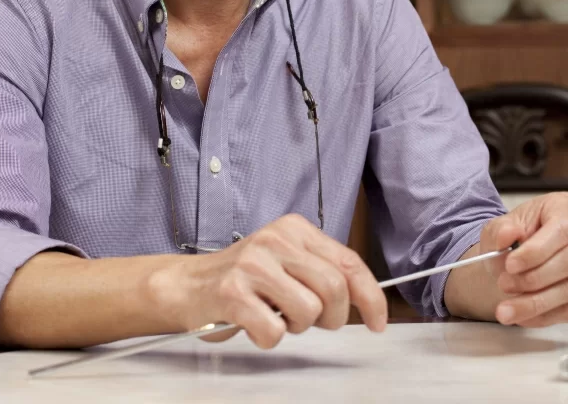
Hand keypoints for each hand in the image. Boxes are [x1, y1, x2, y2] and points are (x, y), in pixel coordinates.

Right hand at [174, 213, 387, 348]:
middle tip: (312, 321)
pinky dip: (268, 338)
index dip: (370, 295)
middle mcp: (275, 239)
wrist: (189, 284)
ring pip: (308, 312)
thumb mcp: (288, 261)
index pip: (348, 260)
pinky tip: (253, 323)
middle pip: (334, 289)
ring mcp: (253, 264)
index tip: (378, 321)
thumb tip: (366, 298)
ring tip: (275, 314)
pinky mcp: (232, 292)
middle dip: (332, 317)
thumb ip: (322, 271)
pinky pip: (274, 331)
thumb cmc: (245, 277)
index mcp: (294, 228)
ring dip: (295, 326)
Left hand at [480, 192, 567, 327]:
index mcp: (567, 207)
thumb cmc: (515, 237)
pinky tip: (525, 317)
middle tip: (504, 285)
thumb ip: (500, 231)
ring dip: (537, 303)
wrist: (519, 258)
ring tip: (506, 309)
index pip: (561, 230)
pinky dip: (548, 316)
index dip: (536, 251)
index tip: (510, 265)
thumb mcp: (499, 227)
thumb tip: (507, 234)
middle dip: (534, 279)